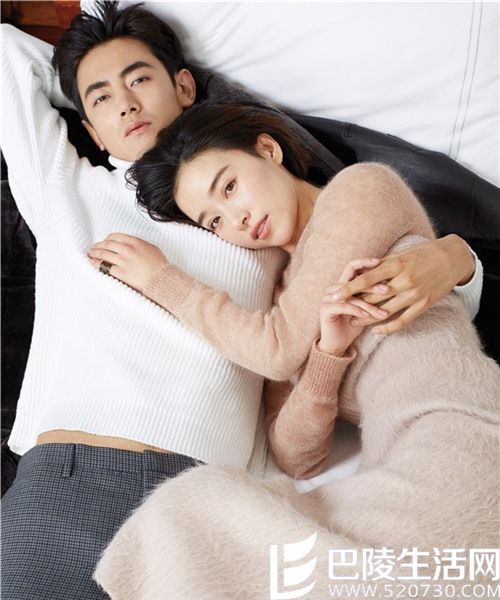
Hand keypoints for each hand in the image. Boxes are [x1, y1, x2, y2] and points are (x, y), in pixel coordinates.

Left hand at [87, 233, 167, 292]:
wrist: (161, 279)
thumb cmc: (159, 265)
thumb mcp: (151, 248)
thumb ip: (139, 244)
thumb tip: (131, 245)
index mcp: (135, 242)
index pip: (114, 236)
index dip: (107, 239)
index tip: (104, 241)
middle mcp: (127, 250)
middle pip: (106, 244)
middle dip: (98, 246)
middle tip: (93, 248)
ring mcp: (123, 261)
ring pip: (103, 254)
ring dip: (94, 253)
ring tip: (90, 254)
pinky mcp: (121, 273)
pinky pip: (105, 267)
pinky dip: (96, 264)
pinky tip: (92, 263)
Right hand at [318, 258, 388, 355]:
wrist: (338, 344)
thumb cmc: (354, 324)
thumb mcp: (366, 307)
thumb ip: (372, 295)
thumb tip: (391, 283)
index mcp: (342, 284)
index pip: (353, 267)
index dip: (365, 263)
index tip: (380, 262)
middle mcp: (333, 288)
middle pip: (353, 280)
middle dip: (371, 285)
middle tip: (387, 290)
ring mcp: (328, 297)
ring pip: (351, 295)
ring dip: (368, 304)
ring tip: (381, 312)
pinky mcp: (325, 309)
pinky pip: (344, 306)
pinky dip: (357, 311)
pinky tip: (367, 316)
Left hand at [330, 235, 474, 335]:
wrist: (453, 258)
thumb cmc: (423, 253)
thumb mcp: (401, 255)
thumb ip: (381, 265)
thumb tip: (360, 271)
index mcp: (396, 265)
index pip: (366, 279)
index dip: (349, 288)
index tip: (334, 295)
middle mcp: (404, 280)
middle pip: (374, 296)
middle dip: (354, 304)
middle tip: (338, 310)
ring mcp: (415, 294)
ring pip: (386, 311)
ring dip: (367, 318)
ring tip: (353, 321)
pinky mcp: (424, 304)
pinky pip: (403, 320)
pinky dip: (388, 327)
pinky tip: (376, 331)